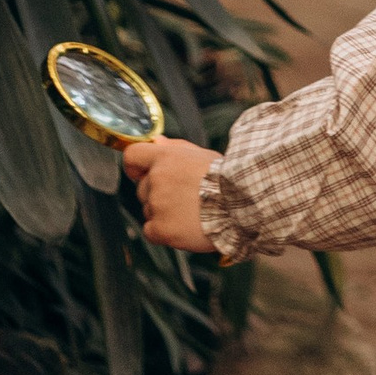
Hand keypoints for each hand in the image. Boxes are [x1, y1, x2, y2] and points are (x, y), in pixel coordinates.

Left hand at [125, 135, 217, 250]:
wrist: (243, 204)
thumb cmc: (226, 179)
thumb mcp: (202, 155)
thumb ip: (174, 148)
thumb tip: (155, 141)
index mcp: (165, 157)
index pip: (132, 157)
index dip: (136, 167)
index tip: (141, 174)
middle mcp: (157, 179)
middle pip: (142, 189)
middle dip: (158, 194)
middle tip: (185, 198)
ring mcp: (157, 205)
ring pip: (149, 211)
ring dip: (164, 214)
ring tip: (192, 213)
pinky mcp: (161, 229)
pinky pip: (151, 231)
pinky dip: (165, 233)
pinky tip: (185, 227)